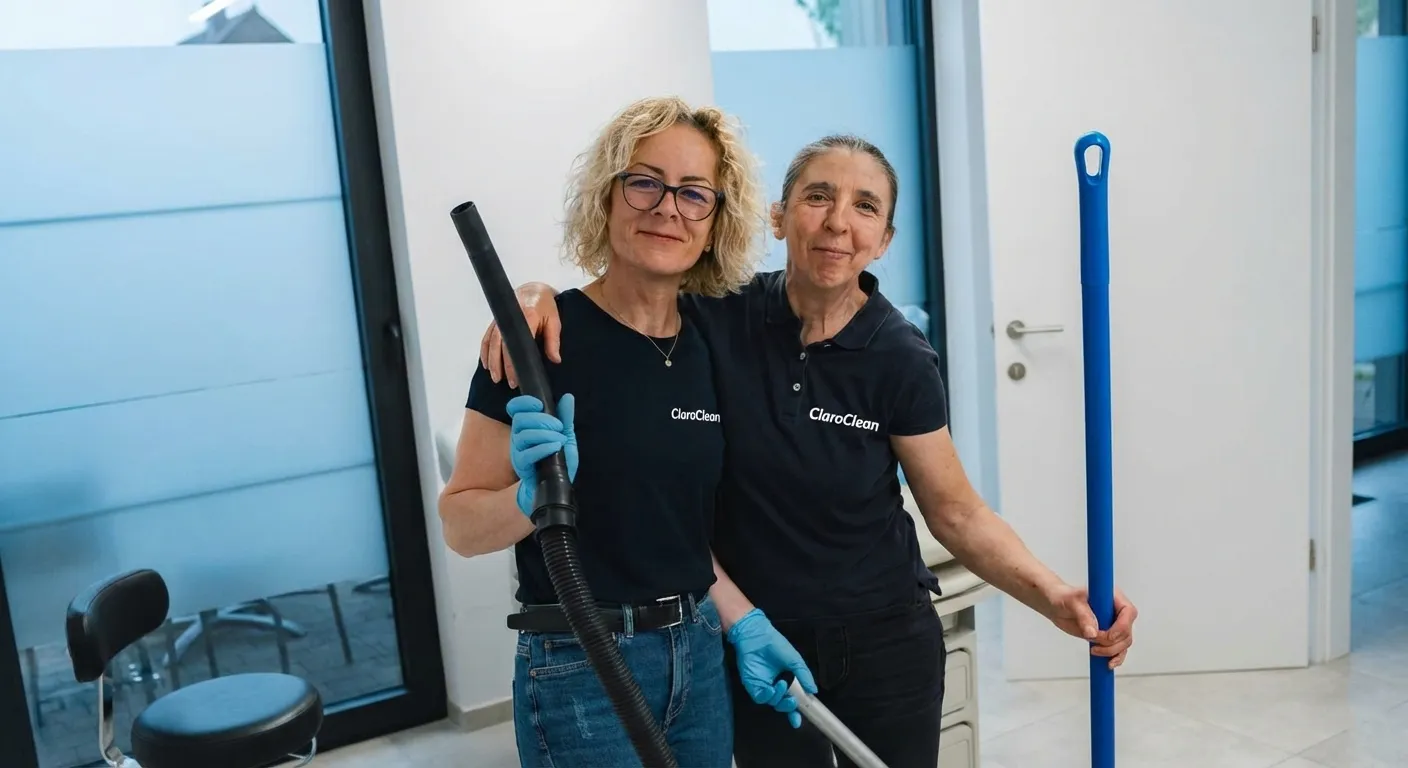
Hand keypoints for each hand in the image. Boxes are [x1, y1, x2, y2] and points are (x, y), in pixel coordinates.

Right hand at [480, 282, 562, 388]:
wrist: (534, 289)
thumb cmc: (545, 305)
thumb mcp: (554, 321)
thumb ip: (553, 341)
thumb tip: (555, 360)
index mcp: (527, 317)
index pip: (517, 344)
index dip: (513, 362)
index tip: (515, 376)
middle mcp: (510, 318)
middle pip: (500, 345)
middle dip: (501, 365)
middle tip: (506, 381)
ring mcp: (501, 319)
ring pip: (491, 342)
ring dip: (491, 360)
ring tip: (495, 377)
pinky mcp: (496, 321)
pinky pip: (487, 337)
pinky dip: (485, 351)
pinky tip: (486, 364)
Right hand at [506, 394, 577, 516]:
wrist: (557, 485)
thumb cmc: (558, 459)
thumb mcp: (565, 435)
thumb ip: (565, 417)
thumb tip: (568, 397)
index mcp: (527, 426)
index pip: (514, 408)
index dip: (523, 402)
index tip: (539, 404)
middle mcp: (518, 436)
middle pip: (520, 419)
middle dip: (542, 419)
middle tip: (559, 427)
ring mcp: (518, 451)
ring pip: (523, 435)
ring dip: (545, 434)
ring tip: (560, 440)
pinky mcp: (521, 465)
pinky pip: (527, 454)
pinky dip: (543, 448)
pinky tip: (555, 447)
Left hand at [726, 609, 817, 728]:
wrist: (758, 635)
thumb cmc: (775, 644)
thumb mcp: (795, 660)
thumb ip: (804, 676)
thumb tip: (813, 691)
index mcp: (785, 682)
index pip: (791, 700)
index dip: (795, 712)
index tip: (799, 720)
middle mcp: (774, 686)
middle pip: (782, 705)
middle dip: (788, 707)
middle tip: (794, 702)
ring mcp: (763, 686)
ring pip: (772, 702)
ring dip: (779, 698)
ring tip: (782, 685)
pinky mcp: (752, 684)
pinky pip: (760, 697)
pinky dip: (767, 696)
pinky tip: (772, 689)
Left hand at [1043, 583, 1136, 669]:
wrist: (1057, 606)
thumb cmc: (1065, 598)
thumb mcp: (1072, 602)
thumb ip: (1083, 615)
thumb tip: (1092, 633)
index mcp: (1113, 598)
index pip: (1128, 612)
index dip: (1121, 627)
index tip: (1107, 635)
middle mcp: (1117, 612)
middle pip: (1127, 632)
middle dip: (1112, 642)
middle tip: (1093, 641)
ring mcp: (1113, 626)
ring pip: (1124, 643)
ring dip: (1112, 651)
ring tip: (1094, 650)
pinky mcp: (1107, 637)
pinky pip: (1118, 650)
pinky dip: (1115, 658)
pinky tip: (1108, 663)